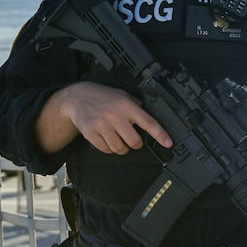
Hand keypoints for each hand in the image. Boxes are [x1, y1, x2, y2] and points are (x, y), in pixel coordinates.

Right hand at [41, 81, 171, 154]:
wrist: (78, 97)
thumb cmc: (104, 97)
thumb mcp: (123, 96)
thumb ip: (136, 107)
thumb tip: (150, 120)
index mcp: (127, 106)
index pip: (149, 122)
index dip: (160, 135)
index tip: (168, 143)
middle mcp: (116, 116)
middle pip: (134, 142)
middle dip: (136, 143)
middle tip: (133, 139)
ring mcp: (102, 125)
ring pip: (120, 149)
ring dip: (122, 148)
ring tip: (119, 138)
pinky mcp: (90, 133)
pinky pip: (106, 150)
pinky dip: (109, 148)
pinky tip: (107, 139)